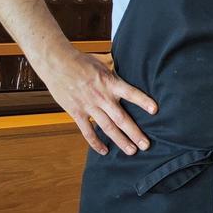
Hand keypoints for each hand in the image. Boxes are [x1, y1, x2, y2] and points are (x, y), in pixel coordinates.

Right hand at [39, 47, 156, 155]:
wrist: (57, 63)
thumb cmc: (81, 61)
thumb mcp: (103, 63)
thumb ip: (115, 74)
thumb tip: (130, 71)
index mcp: (110, 83)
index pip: (131, 93)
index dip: (143, 101)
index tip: (155, 110)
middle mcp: (102, 97)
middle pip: (121, 118)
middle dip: (135, 133)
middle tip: (146, 145)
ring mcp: (89, 106)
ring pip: (107, 128)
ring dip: (120, 141)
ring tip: (132, 151)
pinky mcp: (76, 112)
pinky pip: (87, 131)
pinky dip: (95, 143)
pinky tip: (104, 151)